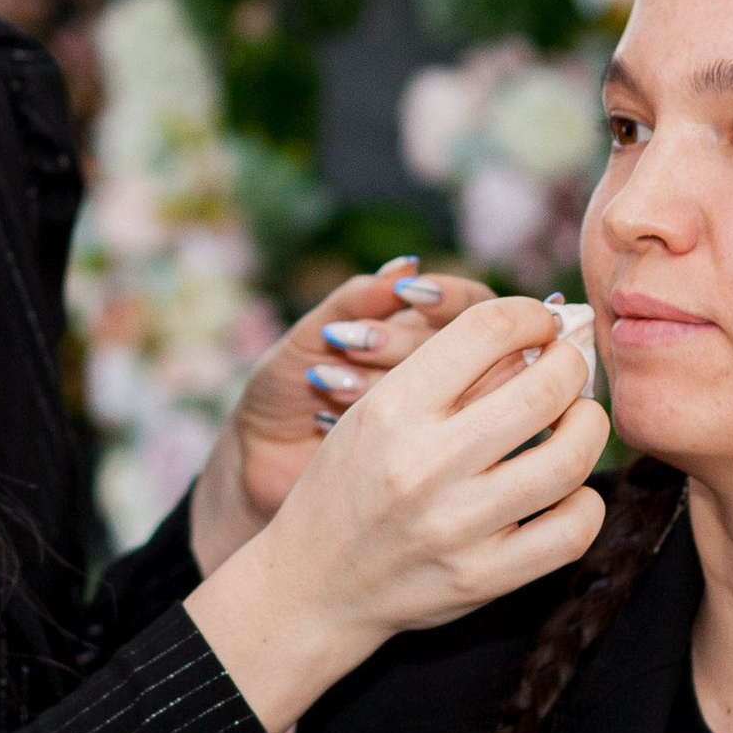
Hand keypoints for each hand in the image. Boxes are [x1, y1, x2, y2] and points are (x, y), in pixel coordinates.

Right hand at [185, 296, 610, 732]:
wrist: (313, 585)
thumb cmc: (349, 485)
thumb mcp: (371, 412)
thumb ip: (443, 373)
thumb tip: (537, 333)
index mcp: (391, 408)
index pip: (486, 328)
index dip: (530, 314)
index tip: (540, 324)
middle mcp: (423, 463)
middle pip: (544, 387)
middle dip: (572, 364)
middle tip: (568, 367)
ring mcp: (456, 525)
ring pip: (570, 458)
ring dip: (590, 427)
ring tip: (580, 421)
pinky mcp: (482, 578)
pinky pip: (572, 531)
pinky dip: (587, 503)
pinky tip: (570, 490)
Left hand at [190, 256, 495, 572]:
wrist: (258, 460)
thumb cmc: (287, 385)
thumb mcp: (311, 335)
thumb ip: (357, 301)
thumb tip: (406, 263)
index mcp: (426, 334)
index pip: (474, 305)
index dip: (448, 298)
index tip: (409, 296)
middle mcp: (448, 378)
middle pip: (473, 351)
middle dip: (405, 343)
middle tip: (351, 343)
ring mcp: (444, 427)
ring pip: (456, 397)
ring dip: (384, 382)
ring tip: (328, 380)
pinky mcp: (430, 469)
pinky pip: (430, 445)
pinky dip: (377, 425)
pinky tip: (327, 417)